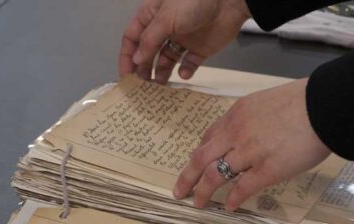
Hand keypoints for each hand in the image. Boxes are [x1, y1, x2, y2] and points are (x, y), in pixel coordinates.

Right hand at [119, 0, 250, 83]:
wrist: (228, 1)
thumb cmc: (193, 2)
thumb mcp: (165, 19)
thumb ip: (149, 41)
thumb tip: (137, 60)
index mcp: (152, 17)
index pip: (133, 39)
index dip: (127, 57)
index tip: (125, 76)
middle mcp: (164, 29)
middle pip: (148, 52)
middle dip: (143, 68)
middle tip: (141, 86)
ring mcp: (182, 40)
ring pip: (166, 61)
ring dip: (161, 73)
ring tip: (159, 86)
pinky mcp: (199, 49)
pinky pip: (188, 64)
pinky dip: (185, 71)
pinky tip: (183, 73)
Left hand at [174, 79, 331, 210]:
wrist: (324, 104)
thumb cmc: (304, 100)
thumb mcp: (268, 102)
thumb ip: (255, 118)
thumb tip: (255, 132)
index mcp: (236, 115)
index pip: (209, 137)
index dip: (199, 154)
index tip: (195, 164)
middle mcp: (236, 134)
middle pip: (200, 158)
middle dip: (186, 177)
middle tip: (179, 191)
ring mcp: (249, 153)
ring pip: (213, 175)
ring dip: (202, 192)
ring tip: (197, 203)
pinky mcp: (266, 170)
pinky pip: (242, 188)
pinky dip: (232, 200)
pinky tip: (228, 207)